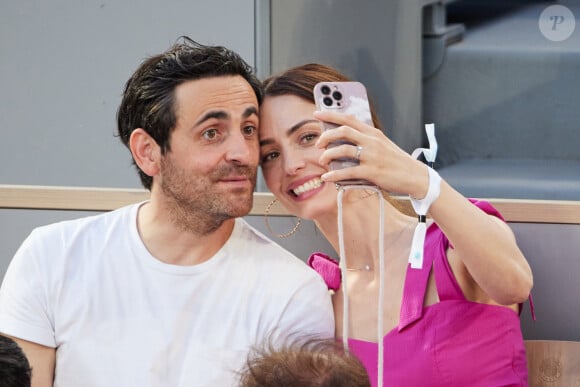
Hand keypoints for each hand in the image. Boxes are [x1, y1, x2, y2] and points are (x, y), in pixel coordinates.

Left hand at [313, 110, 427, 197]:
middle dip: (326, 136)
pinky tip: (326, 177)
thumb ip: (366, 140)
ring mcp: (372, 156)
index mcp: (373, 133)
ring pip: (343, 150)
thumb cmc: (397, 162)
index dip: (331, 114)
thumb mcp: (383, 145)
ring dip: (328, 155)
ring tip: (322, 161)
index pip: (349, 118)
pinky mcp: (372, 172)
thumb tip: (346, 140)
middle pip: (343, 131)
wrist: (416, 176)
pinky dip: (334, 174)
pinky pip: (348, 172)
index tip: (317, 113)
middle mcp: (372, 141)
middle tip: (318, 144)